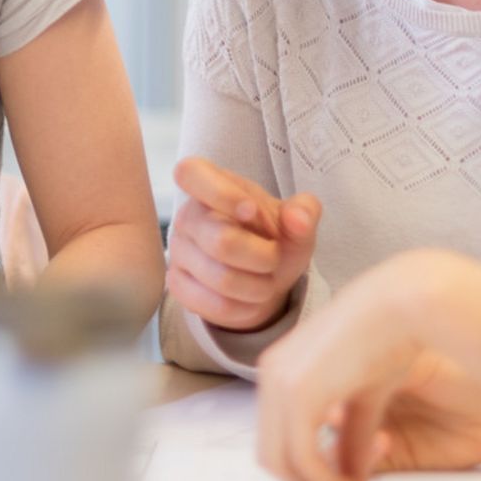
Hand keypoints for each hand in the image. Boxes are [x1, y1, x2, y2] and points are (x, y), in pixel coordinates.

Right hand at [167, 156, 319, 333]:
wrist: (260, 276)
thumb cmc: (273, 237)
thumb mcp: (296, 221)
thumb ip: (304, 212)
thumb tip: (299, 219)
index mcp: (210, 184)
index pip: (190, 173)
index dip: (221, 194)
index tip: (252, 211)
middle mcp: (187, 215)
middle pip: (221, 241)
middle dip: (263, 257)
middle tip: (274, 258)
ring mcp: (178, 251)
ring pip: (221, 278)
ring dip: (258, 286)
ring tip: (266, 280)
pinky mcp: (177, 284)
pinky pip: (213, 304)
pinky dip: (244, 307)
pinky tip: (250, 299)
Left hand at [252, 251, 480, 480]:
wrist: (404, 301)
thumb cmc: (392, 337)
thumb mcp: (365, 395)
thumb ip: (352, 433)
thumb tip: (349, 475)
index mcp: (278, 370)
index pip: (274, 439)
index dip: (308, 471)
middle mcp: (270, 376)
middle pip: (271, 458)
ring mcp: (279, 384)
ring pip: (282, 465)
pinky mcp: (299, 393)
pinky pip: (303, 460)